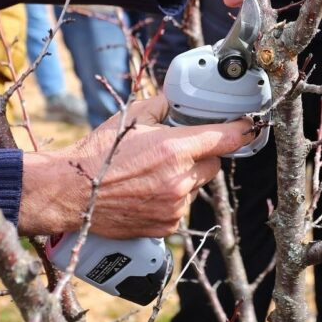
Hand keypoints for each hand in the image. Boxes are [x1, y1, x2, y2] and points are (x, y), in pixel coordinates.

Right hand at [18, 95, 253, 238]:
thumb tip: (178, 97)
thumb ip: (162, 105)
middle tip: (178, 150)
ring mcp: (175, 204)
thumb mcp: (131, 117)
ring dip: (188, 177)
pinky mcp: (167, 224)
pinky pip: (184, 205)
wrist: (71, 193)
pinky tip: (150, 191)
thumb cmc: (99, 153)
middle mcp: (180, 179)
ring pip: (198, 185)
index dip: (242, 131)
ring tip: (155, 173)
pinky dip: (175, 197)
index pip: (226, 138)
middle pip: (214, 163)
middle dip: (203, 155)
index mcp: (175, 148)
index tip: (250, 126)